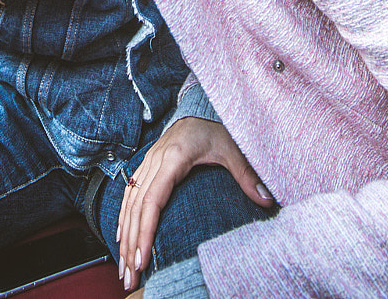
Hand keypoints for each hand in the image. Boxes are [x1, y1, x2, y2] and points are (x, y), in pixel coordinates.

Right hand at [115, 118, 273, 289]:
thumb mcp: (232, 149)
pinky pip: (128, 196)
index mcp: (172, 158)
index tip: (142, 258)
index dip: (145, 231)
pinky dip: (122, 220)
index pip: (152, 200)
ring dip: (124, 238)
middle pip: (135, 209)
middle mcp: (154, 162)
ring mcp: (146, 165)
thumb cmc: (213, 130)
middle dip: (131, 245)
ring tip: (124, 267)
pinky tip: (121, 239)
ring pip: (128, 205)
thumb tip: (266, 199)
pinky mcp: (145, 169)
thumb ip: (247, 175)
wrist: (197, 111)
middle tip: (130, 275)